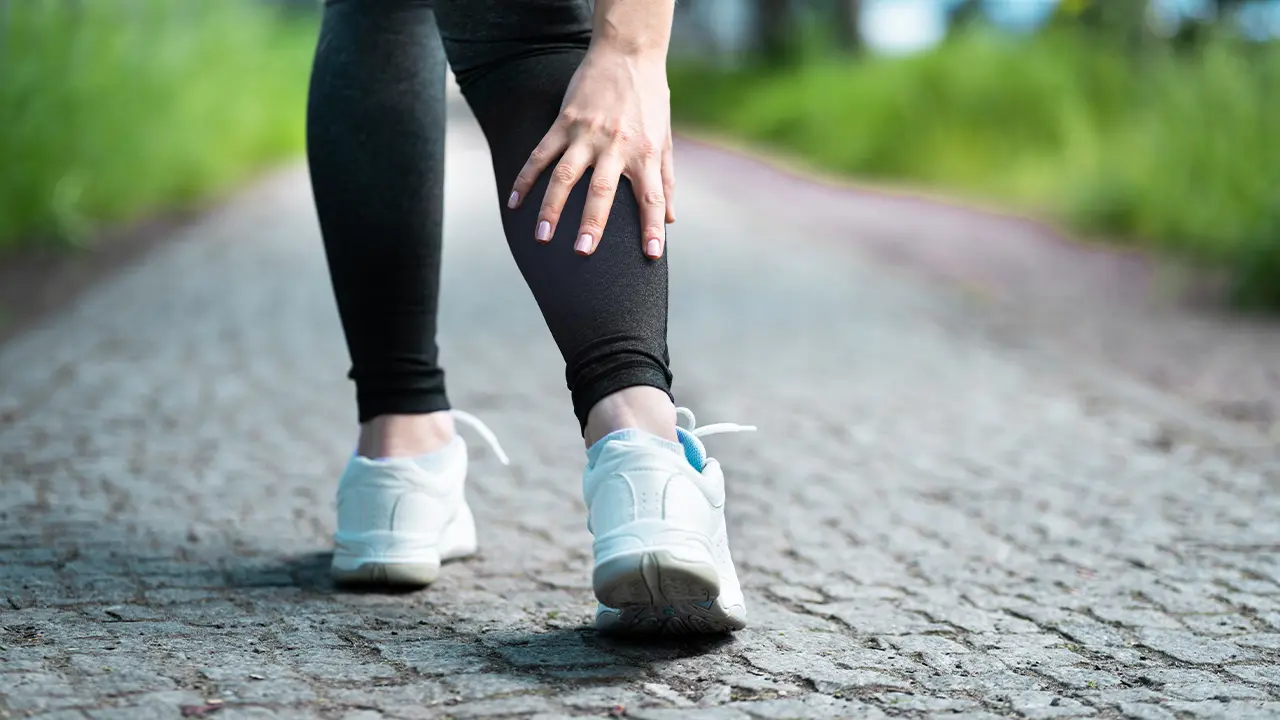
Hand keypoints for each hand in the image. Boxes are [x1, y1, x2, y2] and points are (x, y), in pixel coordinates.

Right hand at [506, 45, 674, 259]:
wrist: (629, 53)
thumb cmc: (651, 100)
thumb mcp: (665, 139)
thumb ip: (666, 180)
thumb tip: (670, 218)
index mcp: (644, 153)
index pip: (651, 198)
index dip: (652, 228)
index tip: (652, 255)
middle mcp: (616, 146)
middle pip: (603, 191)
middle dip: (592, 224)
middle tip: (583, 252)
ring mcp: (587, 133)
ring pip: (565, 176)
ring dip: (551, 208)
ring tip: (541, 237)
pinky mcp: (565, 121)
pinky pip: (541, 154)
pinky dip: (526, 178)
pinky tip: (515, 203)